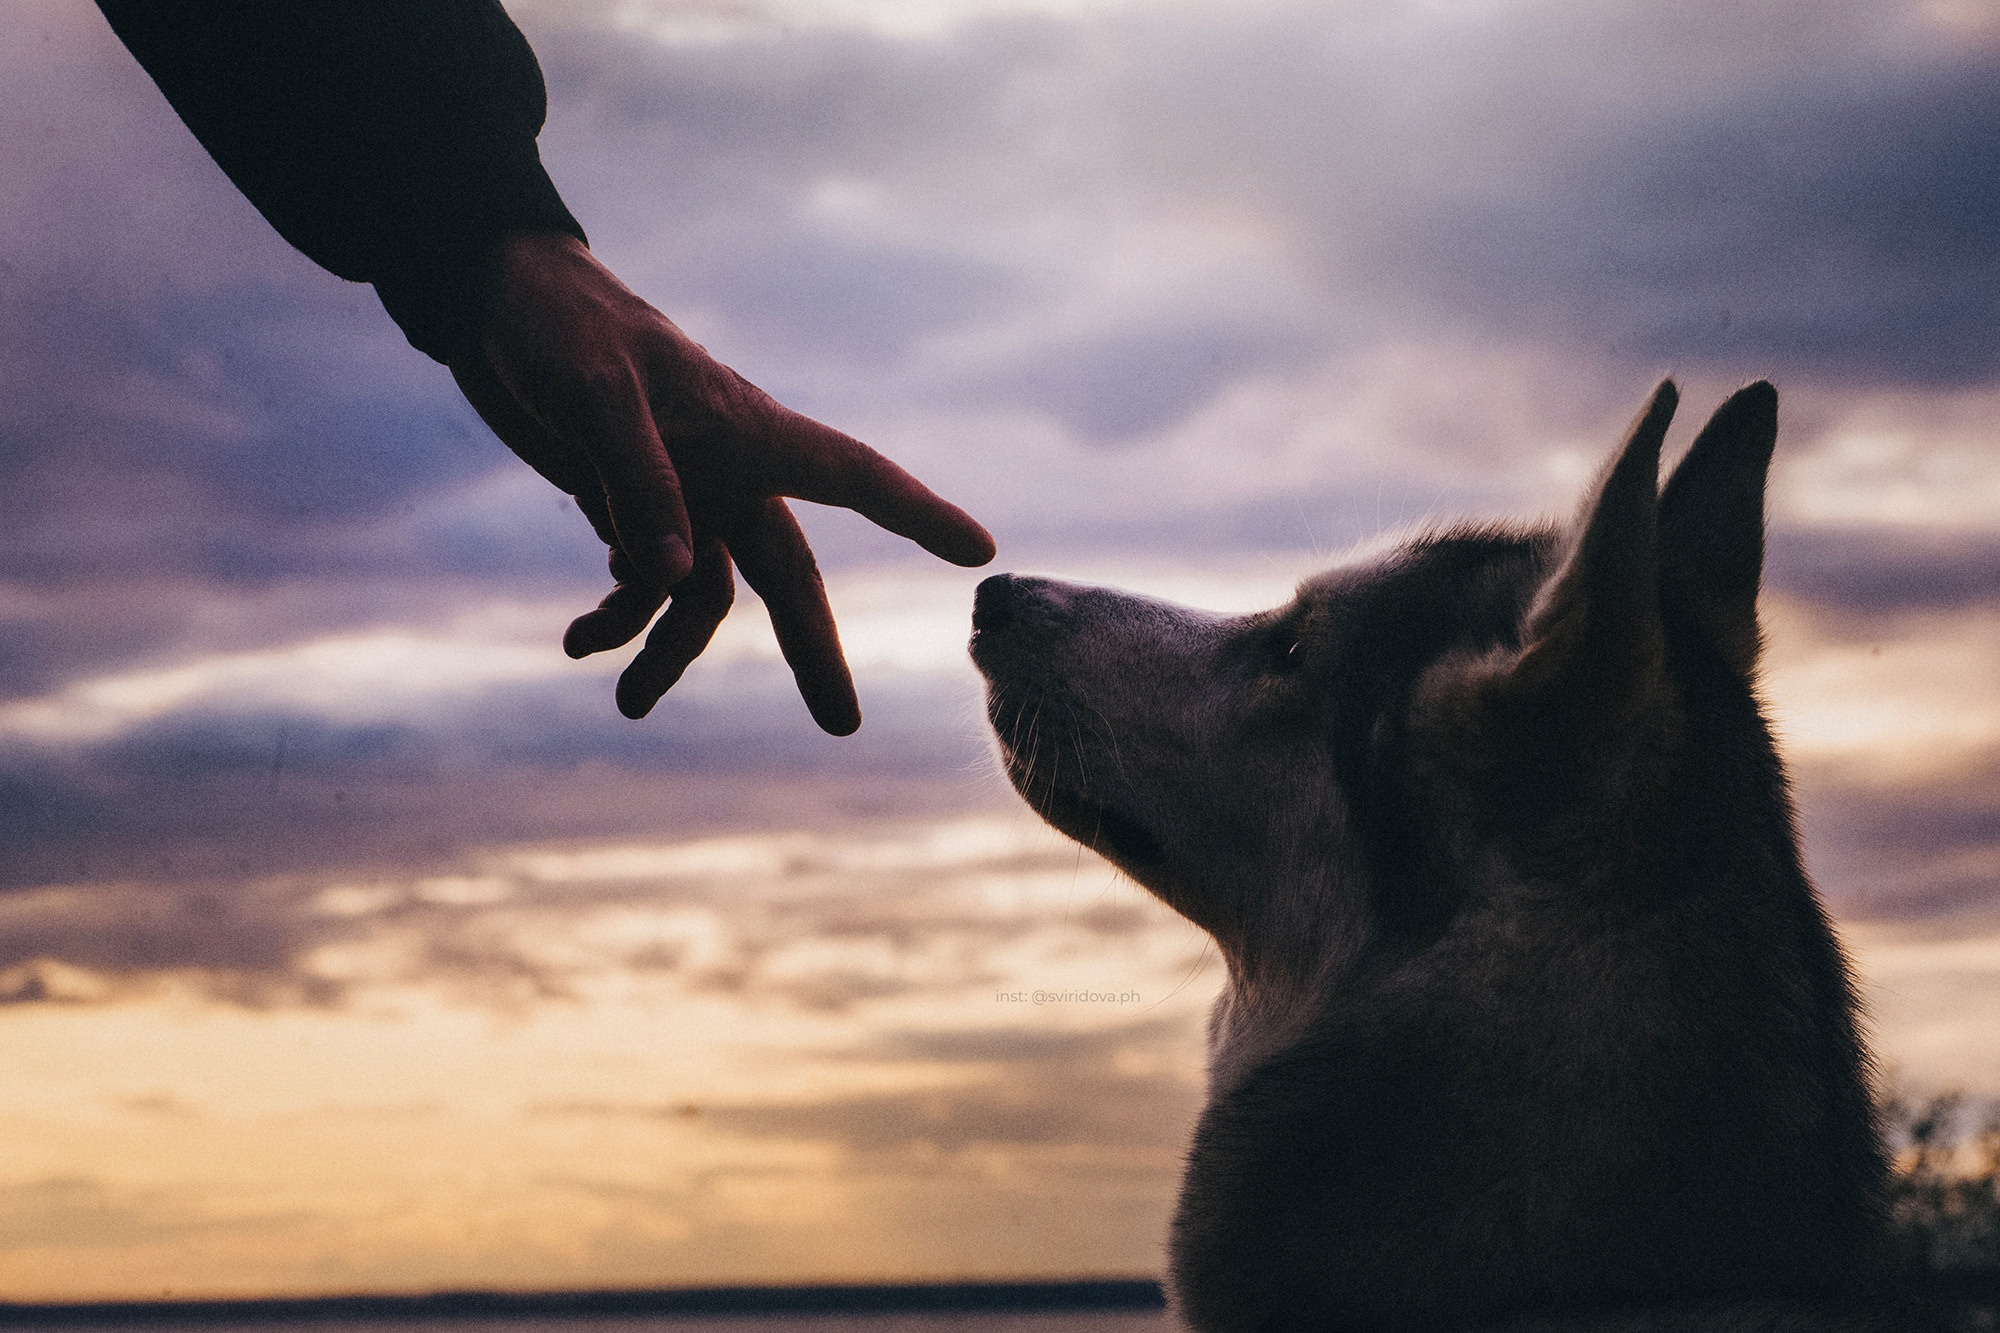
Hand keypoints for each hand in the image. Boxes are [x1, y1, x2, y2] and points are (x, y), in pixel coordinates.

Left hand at [447, 232, 995, 734]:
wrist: (495, 301)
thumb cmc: (563, 325)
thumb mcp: (596, 393)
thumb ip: (637, 481)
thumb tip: (669, 577)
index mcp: (750, 431)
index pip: (856, 476)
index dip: (920, 515)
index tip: (979, 552)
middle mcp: (729, 472)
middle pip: (788, 577)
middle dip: (811, 653)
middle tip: (841, 727)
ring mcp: (683, 493)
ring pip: (702, 598)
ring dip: (666, 652)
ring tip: (626, 703)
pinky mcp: (630, 505)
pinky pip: (641, 584)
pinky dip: (617, 616)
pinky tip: (584, 639)